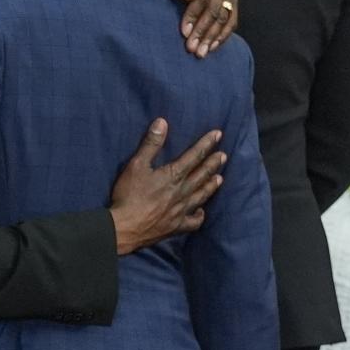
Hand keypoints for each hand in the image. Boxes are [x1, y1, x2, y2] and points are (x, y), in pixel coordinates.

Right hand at [108, 119, 225, 254]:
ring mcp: (182, 210)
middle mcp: (182, 192)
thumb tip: (162, 122)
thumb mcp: (136, 164)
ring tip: (220, 178)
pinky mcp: (177, 226)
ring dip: (211, 185)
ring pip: (202, 195)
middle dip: (213, 163)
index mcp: (173, 175)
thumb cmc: (129, 194)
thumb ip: (151, 144)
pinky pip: (194, 221)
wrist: (126, 227)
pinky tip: (201, 211)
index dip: (207, 144)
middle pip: (202, 175)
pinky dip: (200, 215)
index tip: (218, 134)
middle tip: (223, 156)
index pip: (195, 156)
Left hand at [153, 0, 237, 57]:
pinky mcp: (232, 4)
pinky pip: (232, 22)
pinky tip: (212, 47)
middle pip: (215, 9)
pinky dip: (223, 36)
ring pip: (225, 18)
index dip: (193, 16)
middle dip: (203, 31)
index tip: (184, 32)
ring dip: (213, 37)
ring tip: (201, 52)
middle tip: (192, 48)